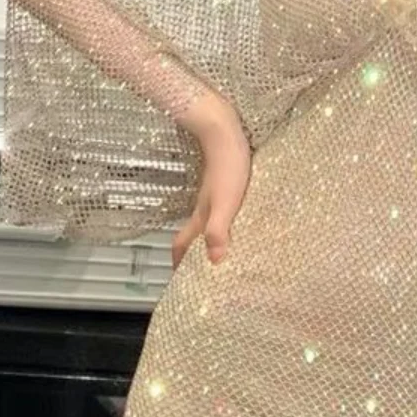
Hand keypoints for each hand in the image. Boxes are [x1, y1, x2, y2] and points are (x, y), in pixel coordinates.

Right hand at [171, 140, 251, 268]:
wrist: (227, 137)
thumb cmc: (227, 169)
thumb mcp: (225, 204)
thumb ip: (217, 230)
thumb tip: (213, 259)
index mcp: (200, 216)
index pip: (182, 243)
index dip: (178, 261)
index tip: (181, 279)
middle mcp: (203, 209)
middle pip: (192, 236)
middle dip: (193, 254)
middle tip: (203, 270)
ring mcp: (213, 198)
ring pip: (206, 224)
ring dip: (208, 240)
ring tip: (221, 253)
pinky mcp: (225, 188)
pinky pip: (221, 212)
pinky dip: (224, 224)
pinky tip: (238, 224)